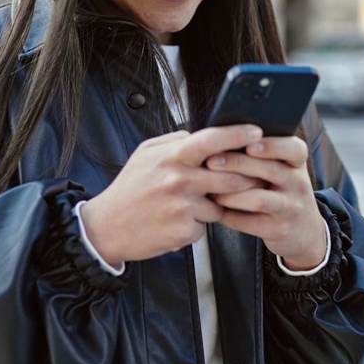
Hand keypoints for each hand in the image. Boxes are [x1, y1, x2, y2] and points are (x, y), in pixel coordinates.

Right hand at [79, 125, 265, 266]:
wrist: (106, 227)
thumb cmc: (129, 190)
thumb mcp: (145, 154)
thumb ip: (174, 141)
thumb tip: (200, 135)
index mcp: (171, 157)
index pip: (212, 140)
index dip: (238, 134)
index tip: (256, 132)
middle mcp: (178, 180)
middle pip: (230, 176)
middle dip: (245, 178)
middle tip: (248, 178)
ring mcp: (182, 207)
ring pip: (221, 204)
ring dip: (214, 205)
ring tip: (188, 204)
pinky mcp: (184, 231)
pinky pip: (206, 225)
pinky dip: (198, 224)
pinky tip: (178, 221)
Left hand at [204, 136, 327, 270]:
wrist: (304, 230)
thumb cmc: (282, 190)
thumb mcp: (283, 169)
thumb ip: (262, 153)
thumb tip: (224, 136)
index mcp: (297, 163)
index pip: (294, 149)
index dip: (272, 146)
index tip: (249, 144)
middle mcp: (298, 184)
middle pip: (270, 170)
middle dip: (237, 163)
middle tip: (210, 161)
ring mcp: (289, 208)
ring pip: (259, 199)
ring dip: (231, 193)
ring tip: (210, 189)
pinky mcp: (278, 230)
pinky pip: (250, 222)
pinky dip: (229, 215)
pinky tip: (215, 208)